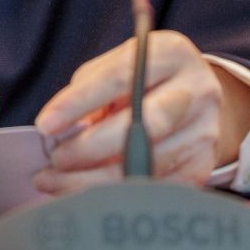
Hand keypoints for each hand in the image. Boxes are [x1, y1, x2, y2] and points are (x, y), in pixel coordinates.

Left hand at [31, 31, 249, 194]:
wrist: (196, 98)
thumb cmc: (146, 79)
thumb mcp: (119, 65)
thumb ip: (89, 88)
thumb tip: (60, 129)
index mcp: (170, 53)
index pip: (118, 78)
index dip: (78, 103)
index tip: (45, 125)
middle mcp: (195, 90)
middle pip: (141, 125)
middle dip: (89, 148)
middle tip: (54, 160)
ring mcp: (204, 131)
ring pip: (146, 164)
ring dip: (94, 179)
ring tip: (57, 181)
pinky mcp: (201, 166)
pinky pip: (153, 189)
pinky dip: (115, 196)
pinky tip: (86, 194)